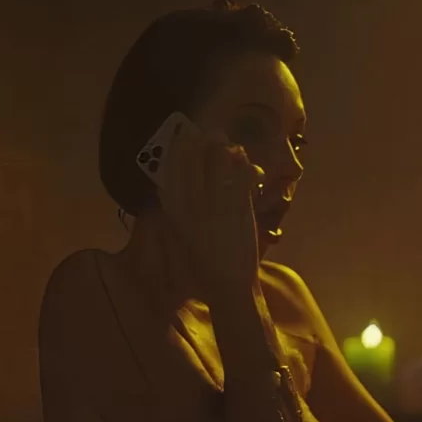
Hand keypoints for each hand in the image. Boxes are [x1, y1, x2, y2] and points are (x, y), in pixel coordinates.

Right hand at [158, 124, 263, 293]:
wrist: (227, 286)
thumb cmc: (202, 267)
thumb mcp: (181, 237)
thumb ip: (176, 211)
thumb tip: (171, 187)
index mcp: (175, 212)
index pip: (173, 169)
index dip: (180, 148)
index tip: (186, 135)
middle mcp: (192, 204)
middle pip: (195, 158)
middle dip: (204, 142)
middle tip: (212, 135)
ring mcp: (216, 205)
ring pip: (219, 161)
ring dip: (228, 151)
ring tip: (233, 151)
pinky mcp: (239, 209)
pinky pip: (241, 177)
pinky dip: (247, 168)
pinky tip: (250, 169)